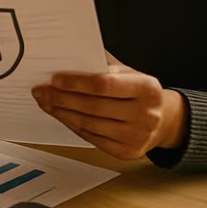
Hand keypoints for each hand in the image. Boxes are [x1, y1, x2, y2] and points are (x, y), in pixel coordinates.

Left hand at [32, 65, 187, 159]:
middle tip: (42, 91)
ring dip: (62, 113)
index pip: (104, 84)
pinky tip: (61, 115)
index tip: (55, 79)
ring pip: (89, 125)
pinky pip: (92, 138)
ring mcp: (137, 136)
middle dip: (62, 98)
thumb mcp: (130, 73)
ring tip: (46, 102)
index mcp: (147, 89)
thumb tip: (70, 55)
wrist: (164, 121)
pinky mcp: (127, 152)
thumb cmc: (140, 93)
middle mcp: (145, 114)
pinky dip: (72, 126)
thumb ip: (104, 65)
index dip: (76, 83)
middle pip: (93, 106)